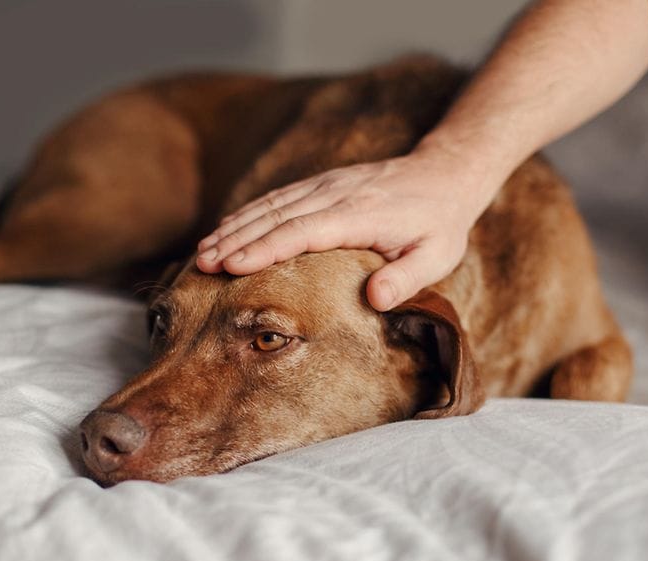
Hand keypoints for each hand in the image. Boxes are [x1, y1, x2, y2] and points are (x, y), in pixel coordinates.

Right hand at [195, 149, 489, 310]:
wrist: (444, 173)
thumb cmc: (440, 224)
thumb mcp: (437, 256)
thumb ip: (407, 278)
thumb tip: (375, 300)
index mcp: (360, 215)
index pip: (303, 231)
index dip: (265, 248)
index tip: (232, 266)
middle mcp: (336, 194)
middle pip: (276, 216)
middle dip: (236, 240)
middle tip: (203, 264)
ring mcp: (326, 185)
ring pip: (271, 204)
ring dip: (235, 226)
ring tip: (204, 252)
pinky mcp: (322, 183)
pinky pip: (279, 198)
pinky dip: (249, 213)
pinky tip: (228, 229)